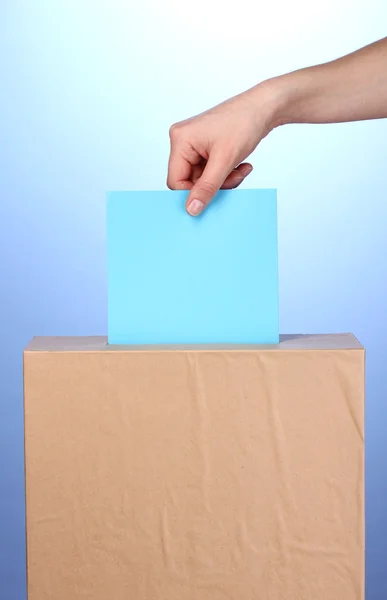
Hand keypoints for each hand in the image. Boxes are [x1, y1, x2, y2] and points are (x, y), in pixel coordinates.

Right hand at [167, 83, 278, 215]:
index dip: (192, 193)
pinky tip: (240, 166)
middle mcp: (183, 141)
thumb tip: (191, 209)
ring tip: (240, 171)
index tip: (211, 199)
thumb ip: (207, 187)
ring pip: (203, 178)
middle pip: (190, 180)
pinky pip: (210, 171)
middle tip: (233, 180)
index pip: (175, 180)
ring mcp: (195, 144)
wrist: (264, 108)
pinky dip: (226, 173)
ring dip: (223, 180)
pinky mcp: (206, 147)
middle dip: (213, 185)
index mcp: (180, 140)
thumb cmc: (244, 122)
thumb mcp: (225, 160)